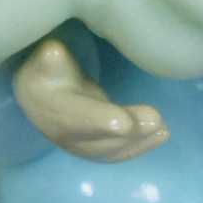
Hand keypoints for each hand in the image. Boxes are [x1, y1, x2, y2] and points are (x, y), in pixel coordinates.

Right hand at [14, 38, 168, 161]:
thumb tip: (53, 51)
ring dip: (139, 141)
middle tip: (156, 120)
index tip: (123, 123)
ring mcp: (80, 145)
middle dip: (129, 133)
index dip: (100, 121)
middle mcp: (64, 132)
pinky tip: (161, 134)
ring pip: (111, 148)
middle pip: (100, 137)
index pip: (76, 116)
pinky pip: (117, 152)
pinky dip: (140, 146)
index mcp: (50, 107)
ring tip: (163, 128)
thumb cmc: (47, 70)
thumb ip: (50, 56)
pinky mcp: (95, 148)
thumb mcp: (44, 58)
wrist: (38, 97)